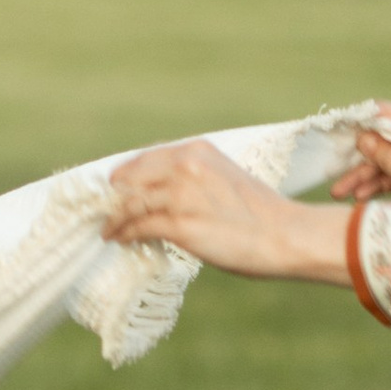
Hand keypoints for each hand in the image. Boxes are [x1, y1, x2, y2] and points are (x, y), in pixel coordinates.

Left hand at [101, 139, 353, 282]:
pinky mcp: (178, 223)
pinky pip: (136, 226)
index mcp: (198, 151)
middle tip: (104, 209)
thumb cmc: (263, 215)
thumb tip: (170, 195)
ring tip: (107, 228)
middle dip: (114, 196)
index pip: (147, 159)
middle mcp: (184, 166)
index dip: (126, 175)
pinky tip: (119, 238)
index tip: (115, 188)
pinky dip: (123, 233)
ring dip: (114, 218)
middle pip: (131, 178)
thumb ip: (197, 179)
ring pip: (129, 204)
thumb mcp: (226, 179)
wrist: (286, 235)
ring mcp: (179, 194)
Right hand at [325, 104, 390, 208]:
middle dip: (357, 159)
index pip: (382, 112)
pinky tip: (364, 198)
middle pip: (383, 139)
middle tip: (333, 178)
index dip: (356, 120)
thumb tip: (363, 137)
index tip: (333, 133)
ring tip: (342, 196)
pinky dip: (384, 184)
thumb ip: (386, 157)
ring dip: (367, 176)